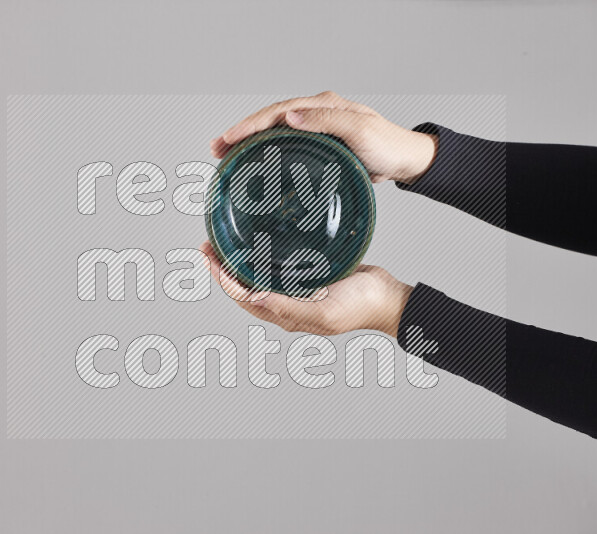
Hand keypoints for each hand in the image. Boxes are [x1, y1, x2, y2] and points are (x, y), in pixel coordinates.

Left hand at [199, 241, 412, 336]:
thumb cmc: (361, 307)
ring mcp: (297, 291)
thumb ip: (290, 307)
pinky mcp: (309, 277)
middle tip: (208, 245)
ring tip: (223, 244)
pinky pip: (277, 268)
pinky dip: (261, 257)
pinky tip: (257, 243)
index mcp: (287, 315)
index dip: (223, 279)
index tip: (209, 258)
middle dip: (224, 269)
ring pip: (258, 278)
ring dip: (239, 263)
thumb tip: (255, 298)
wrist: (388, 297)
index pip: (243, 296)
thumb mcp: (325, 311)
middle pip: (244, 287)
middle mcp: (287, 304)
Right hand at [210, 91, 436, 184]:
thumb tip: (290, 116)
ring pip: (275, 131)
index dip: (250, 125)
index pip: (277, 111)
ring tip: (226, 155)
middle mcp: (317, 113)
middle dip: (240, 133)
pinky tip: (255, 160)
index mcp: (323, 106)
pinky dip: (266, 150)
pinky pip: (286, 143)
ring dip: (249, 141)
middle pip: (270, 119)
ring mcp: (317, 127)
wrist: (405, 160)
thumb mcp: (359, 130)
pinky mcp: (320, 143)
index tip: (228, 138)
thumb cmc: (387, 146)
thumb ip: (326, 121)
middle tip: (217, 149)